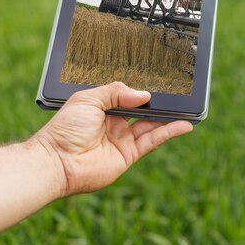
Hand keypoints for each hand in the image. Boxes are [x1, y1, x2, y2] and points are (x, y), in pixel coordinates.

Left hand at [33, 82, 192, 196]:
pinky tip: (184, 125)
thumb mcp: (88, 99)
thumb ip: (116, 92)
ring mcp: (122, 141)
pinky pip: (153, 141)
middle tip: (177, 95)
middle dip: (158, 104)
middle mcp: (114, 125)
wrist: (56, 161)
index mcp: (101, 109)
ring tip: (188, 109)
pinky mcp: (129, 156)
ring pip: (151, 126)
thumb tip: (144, 95)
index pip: (126, 97)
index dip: (141, 92)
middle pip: (142, 112)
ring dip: (169, 118)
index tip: (158, 83)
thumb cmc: (65, 129)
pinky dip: (169, 132)